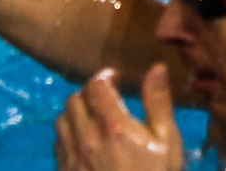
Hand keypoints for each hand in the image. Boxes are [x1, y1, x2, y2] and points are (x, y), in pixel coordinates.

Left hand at [55, 67, 184, 170]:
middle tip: (104, 98)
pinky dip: (68, 135)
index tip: (116, 79)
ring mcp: (72, 157)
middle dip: (88, 93)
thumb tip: (157, 68)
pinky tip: (83, 142)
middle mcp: (87, 138)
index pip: (96, 85)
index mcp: (113, 125)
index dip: (105, 76)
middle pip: (73, 99)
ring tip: (92, 118)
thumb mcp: (167, 142)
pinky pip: (58, 144)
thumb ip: (159, 103)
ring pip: (61, 121)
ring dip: (75, 113)